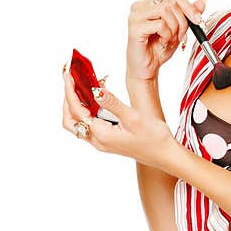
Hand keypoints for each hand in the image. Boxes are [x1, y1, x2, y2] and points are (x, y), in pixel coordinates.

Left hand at [62, 65, 177, 169]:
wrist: (163, 155)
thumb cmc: (153, 137)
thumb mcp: (133, 117)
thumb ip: (112, 103)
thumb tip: (95, 90)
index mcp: (101, 134)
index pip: (77, 110)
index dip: (70, 91)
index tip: (68, 75)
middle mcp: (97, 140)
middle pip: (70, 120)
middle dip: (67, 99)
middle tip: (70, 80)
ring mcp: (101, 142)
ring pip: (77, 124)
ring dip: (73, 106)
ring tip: (79, 88)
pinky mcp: (107, 140)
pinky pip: (88, 125)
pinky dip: (84, 111)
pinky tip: (93, 100)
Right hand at [126, 0, 205, 83]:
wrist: (147, 69)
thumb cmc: (159, 49)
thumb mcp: (179, 29)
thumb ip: (188, 14)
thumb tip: (202, 0)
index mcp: (150, 2)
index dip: (190, 8)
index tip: (198, 20)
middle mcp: (140, 5)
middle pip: (171, 3)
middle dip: (182, 22)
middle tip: (180, 36)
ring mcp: (135, 15)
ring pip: (165, 11)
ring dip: (174, 29)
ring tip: (169, 40)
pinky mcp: (135, 27)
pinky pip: (160, 24)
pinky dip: (166, 35)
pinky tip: (161, 42)